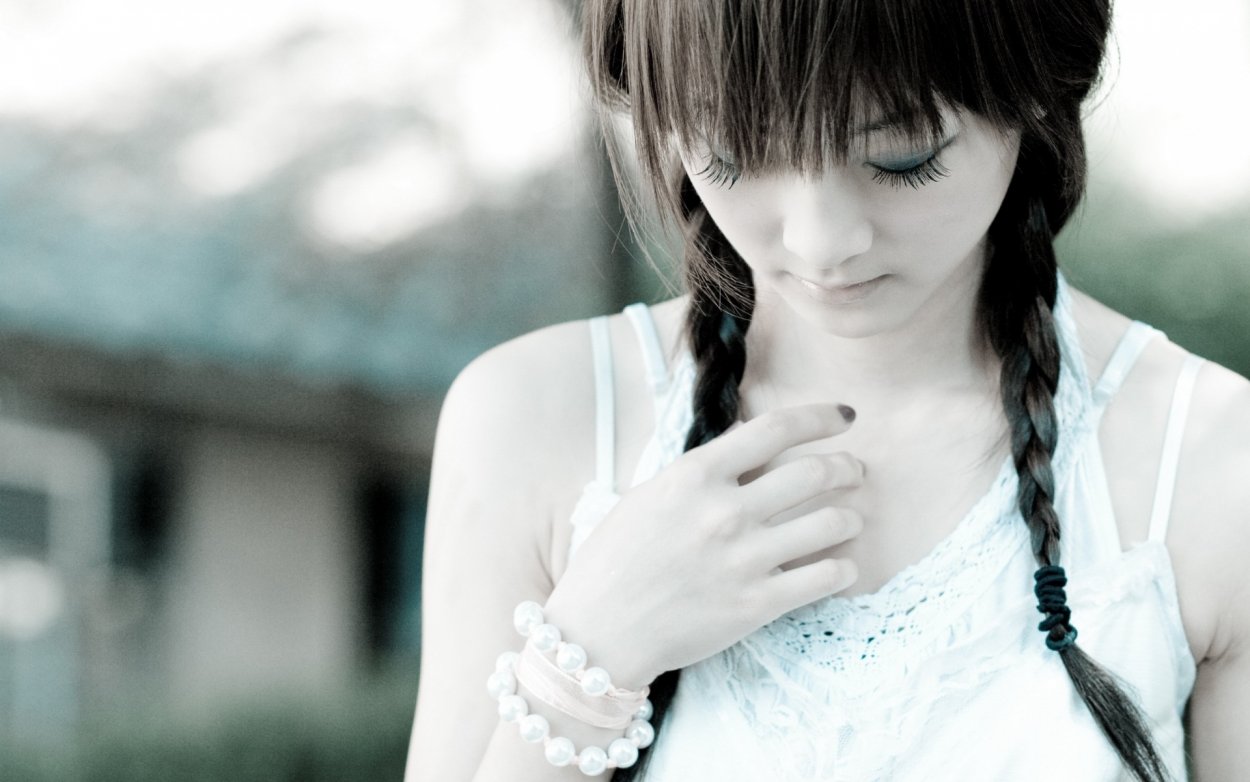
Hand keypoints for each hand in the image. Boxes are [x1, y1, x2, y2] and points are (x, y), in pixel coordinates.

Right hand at [543, 403, 863, 688]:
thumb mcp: (650, 496)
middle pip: (815, 472)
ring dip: (851, 516)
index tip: (842, 417)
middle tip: (855, 470)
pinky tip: (841, 565)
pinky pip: (825, 578)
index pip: (775, 430)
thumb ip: (701, 471)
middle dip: (847, 467)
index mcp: (695, 476)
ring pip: (831, 523)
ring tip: (851, 518)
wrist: (600, 633)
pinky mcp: (757, 605)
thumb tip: (747, 439)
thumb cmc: (615, 561)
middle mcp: (725, 511)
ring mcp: (745, 559)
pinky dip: (843, 568)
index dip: (819, 417)